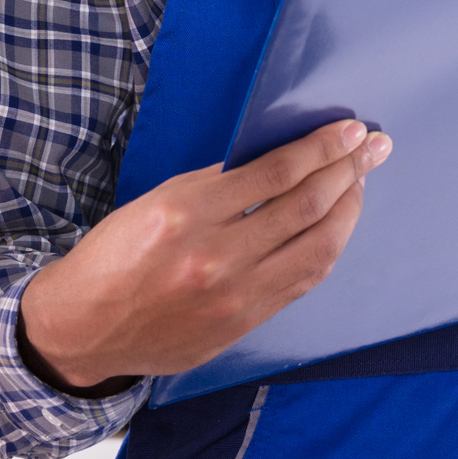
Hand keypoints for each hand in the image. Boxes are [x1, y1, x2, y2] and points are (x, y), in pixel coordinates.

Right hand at [15, 118, 388, 386]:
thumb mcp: (157, 201)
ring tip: (360, 182)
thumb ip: (217, 184)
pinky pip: (302, 281)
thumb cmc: (114, 257)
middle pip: (306, 207)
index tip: (349, 130)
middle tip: (373, 147)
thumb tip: (276, 161)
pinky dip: (327, 248)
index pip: (275, 173)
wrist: (84, 329)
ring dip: (348, 210)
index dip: (321, 148)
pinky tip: (335, 225)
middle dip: (349, 171)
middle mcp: (215, 257)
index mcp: (186, 214)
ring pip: (317, 248)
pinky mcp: (244, 324)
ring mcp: (234, 296)